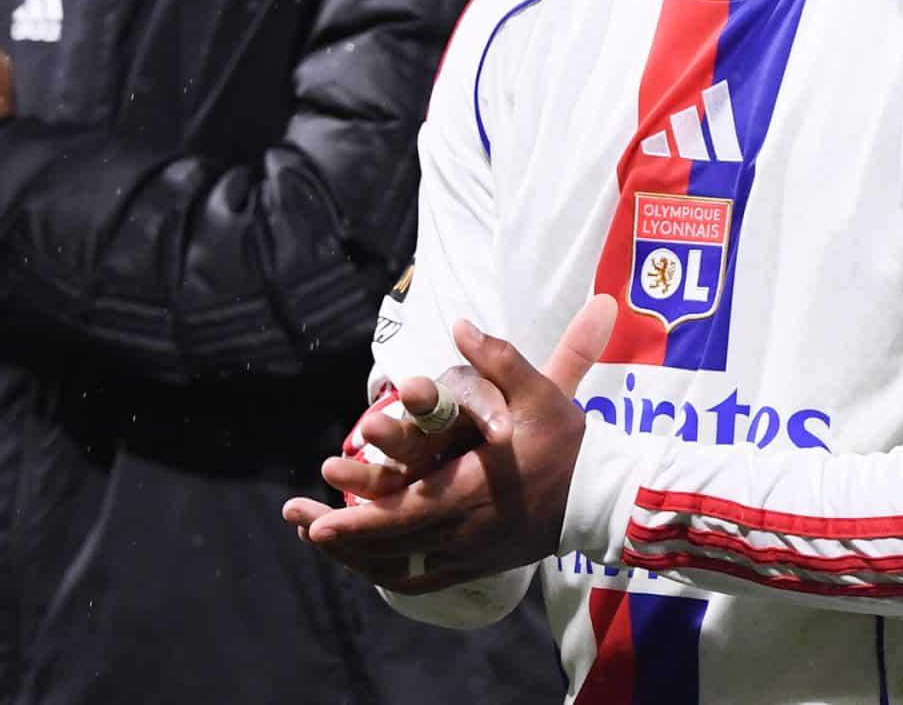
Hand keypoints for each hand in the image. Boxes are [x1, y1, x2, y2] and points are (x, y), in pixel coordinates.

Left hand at [284, 294, 616, 591]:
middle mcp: (465, 531)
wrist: (602, 497)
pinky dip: (387, 573)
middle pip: (390, 546)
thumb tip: (460, 323)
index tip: (317, 520)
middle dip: (339, 536)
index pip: (404, 514)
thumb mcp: (540, 394)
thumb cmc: (569, 444)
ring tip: (319, 536)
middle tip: (299, 521)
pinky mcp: (477, 566)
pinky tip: (364, 562)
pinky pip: (422, 579)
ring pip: (400, 567)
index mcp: (473, 490)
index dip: (357, 522)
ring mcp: (471, 555)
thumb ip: (498, 359)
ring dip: (355, 556)